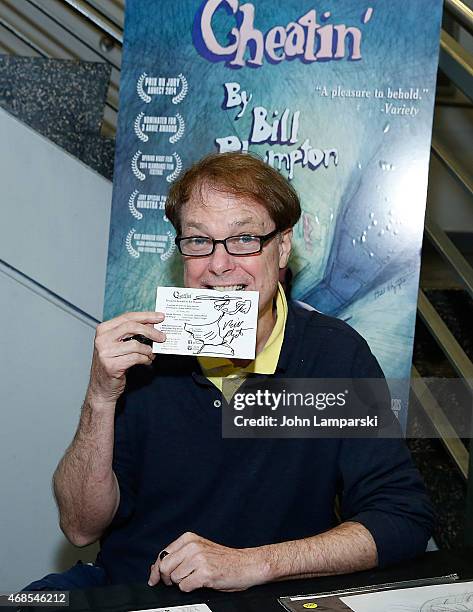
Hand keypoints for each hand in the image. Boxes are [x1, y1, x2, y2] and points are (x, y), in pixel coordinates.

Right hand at [86, 311, 165, 406]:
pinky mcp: (111, 366)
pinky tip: (146, 361)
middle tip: (162, 337)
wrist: (102, 388)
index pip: (127, 317)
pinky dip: (145, 359)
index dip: (146, 316)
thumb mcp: (119, 344)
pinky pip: (135, 358)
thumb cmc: (113, 364)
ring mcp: (105, 353)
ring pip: (135, 344)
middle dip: (150, 331)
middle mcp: (102, 339)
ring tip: (151, 354)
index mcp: (103, 330)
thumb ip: (132, 333)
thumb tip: (153, 324)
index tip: (160, 317)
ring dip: (148, 350)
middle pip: (131, 327)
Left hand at [148, 532, 268, 591]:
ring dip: (183, 583)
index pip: (163, 554)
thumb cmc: (224, 559)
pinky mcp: (205, 573)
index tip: (154, 579)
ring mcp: (198, 559)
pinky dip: (191, 589)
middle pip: (164, 567)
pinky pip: (185, 587)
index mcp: (189, 538)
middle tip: (179, 581)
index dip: (156, 570)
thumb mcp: (200, 550)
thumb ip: (179, 556)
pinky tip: (202, 582)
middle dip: (168, 579)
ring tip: (196, 578)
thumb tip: (156, 568)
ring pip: (175, 579)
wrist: (247, 564)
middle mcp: (192, 546)